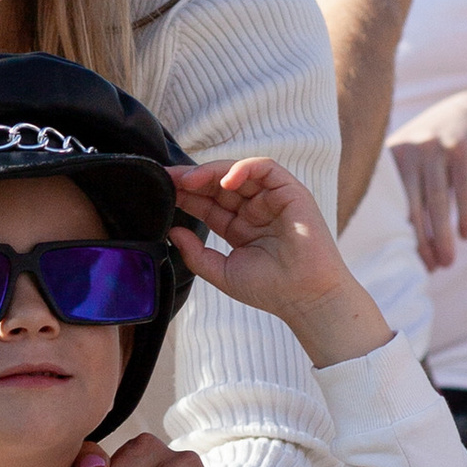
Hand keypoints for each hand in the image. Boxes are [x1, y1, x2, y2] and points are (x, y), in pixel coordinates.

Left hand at [170, 153, 392, 366]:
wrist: (305, 298)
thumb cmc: (270, 289)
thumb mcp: (221, 272)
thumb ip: (195, 254)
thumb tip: (171, 232)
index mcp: (239, 226)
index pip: (208, 202)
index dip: (185, 195)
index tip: (161, 190)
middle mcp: (255, 209)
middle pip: (218, 184)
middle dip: (191, 178)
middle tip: (167, 178)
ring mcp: (272, 199)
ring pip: (238, 172)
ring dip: (211, 171)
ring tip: (189, 180)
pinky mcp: (291, 192)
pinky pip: (265, 168)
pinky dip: (244, 169)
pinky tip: (224, 181)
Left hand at [389, 89, 466, 269]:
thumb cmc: (438, 157)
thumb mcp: (415, 169)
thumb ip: (402, 200)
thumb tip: (394, 253)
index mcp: (388, 159)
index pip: (385, 204)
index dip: (392, 236)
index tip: (401, 264)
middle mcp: (407, 149)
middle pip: (410, 205)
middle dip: (419, 242)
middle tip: (430, 270)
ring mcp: (434, 145)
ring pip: (436, 199)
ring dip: (443, 235)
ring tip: (448, 262)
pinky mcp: (462, 145)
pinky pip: (464, 186)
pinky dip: (466, 213)